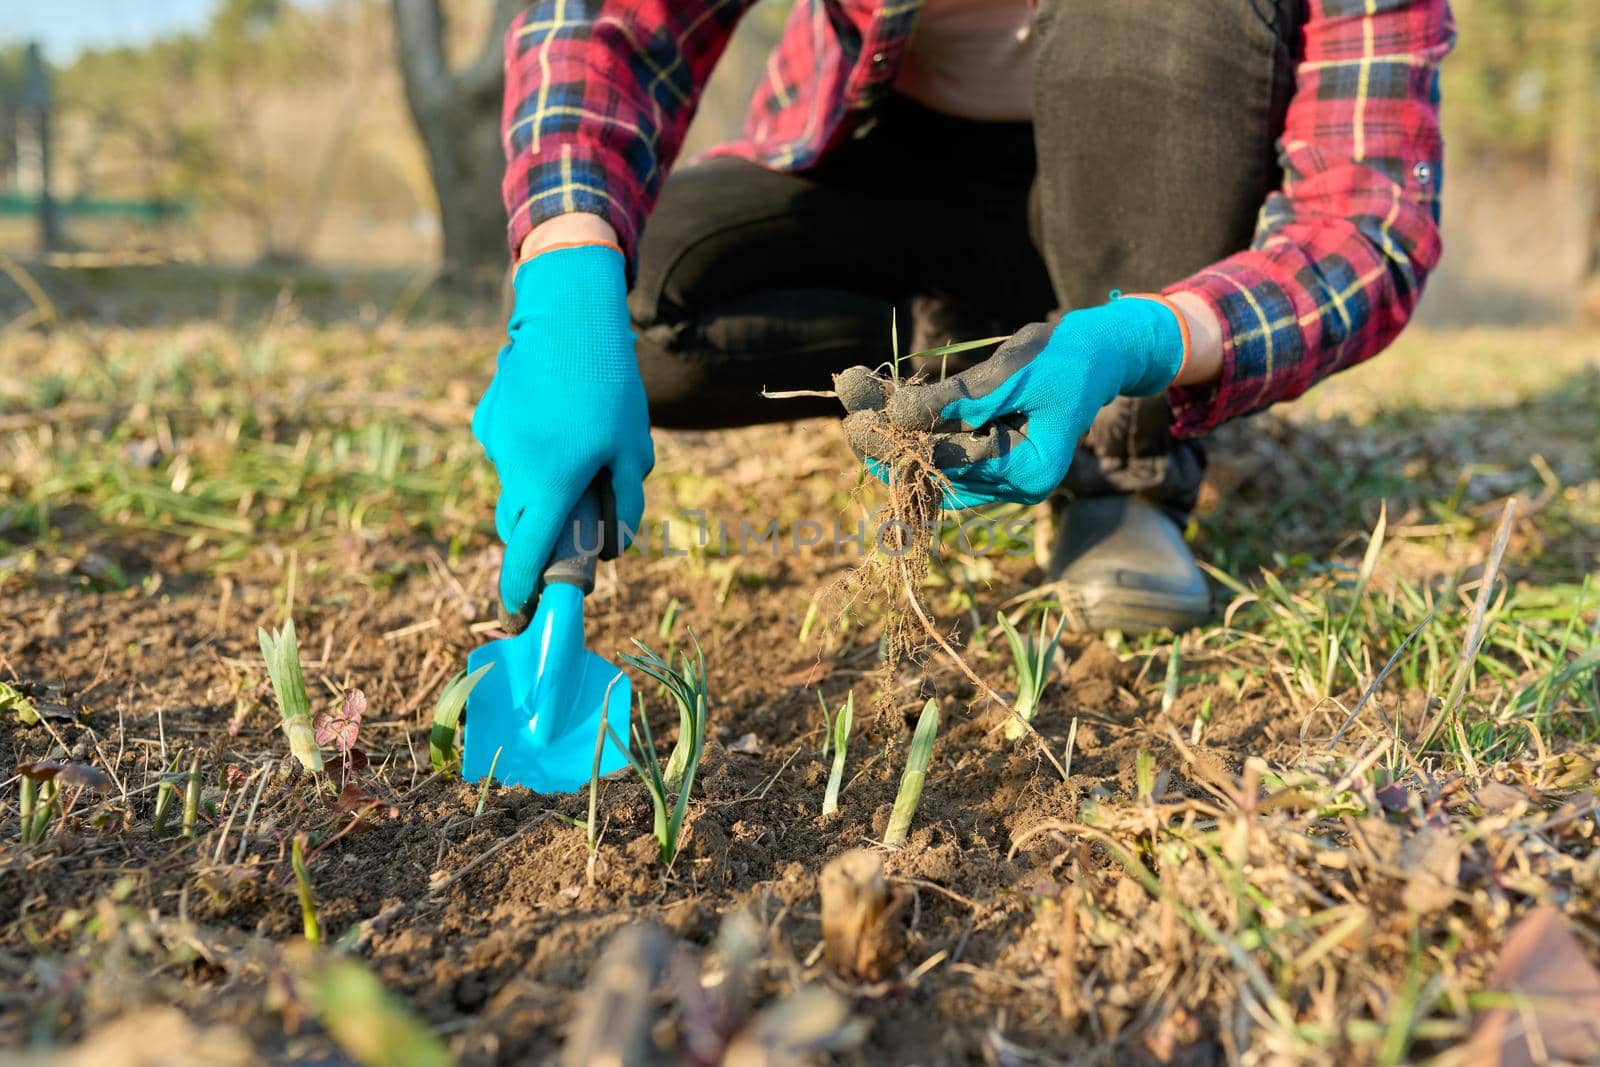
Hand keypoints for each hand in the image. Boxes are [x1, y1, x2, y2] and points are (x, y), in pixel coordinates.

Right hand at [472, 244, 653, 613]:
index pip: (528, 552)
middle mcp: (513, 467)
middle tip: (566, 537)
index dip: (520, 588)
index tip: (518, 613)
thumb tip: (612, 546)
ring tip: (574, 453)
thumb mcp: (633, 450)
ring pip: (514, 486)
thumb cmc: (610, 386)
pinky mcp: (488, 419)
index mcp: (550, 483)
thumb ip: (624, 505)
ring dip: (537, 489)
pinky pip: (508, 453)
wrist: (569, 317)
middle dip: (535, 542)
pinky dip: (528, 455)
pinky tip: (555, 422)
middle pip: (517, 526)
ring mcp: (494, 443)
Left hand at [838, 295, 1186, 508]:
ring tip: (850, 405)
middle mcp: (1014, 486)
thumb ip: (958, 398)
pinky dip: (912, 432)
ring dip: (892, 436)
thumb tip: (896, 414)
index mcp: (1029, 474)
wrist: (1099, 351)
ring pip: (932, 462)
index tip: (857, 423)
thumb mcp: (1013, 373)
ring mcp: (1002, 477)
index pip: (952, 463)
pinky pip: (942, 453)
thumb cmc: (1068, 357)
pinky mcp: (990, 460)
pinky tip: (874, 413)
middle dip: (887, 443)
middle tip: (846, 418)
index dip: (901, 443)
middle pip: (935, 470)